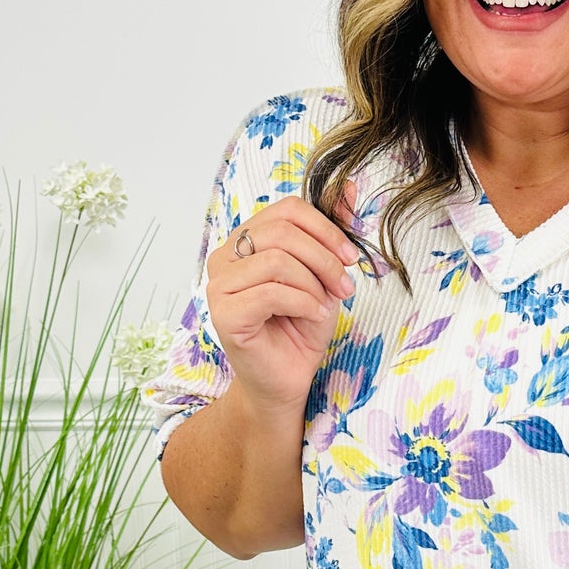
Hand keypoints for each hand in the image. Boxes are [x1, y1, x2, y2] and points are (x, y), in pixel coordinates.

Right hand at [207, 179, 361, 412]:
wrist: (286, 380)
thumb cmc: (300, 328)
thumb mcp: (323, 275)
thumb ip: (331, 234)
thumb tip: (349, 188)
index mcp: (246, 241)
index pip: (286, 210)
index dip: (325, 228)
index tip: (350, 256)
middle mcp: (224, 257)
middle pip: (281, 231)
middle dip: (324, 258)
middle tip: (345, 287)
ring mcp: (218, 285)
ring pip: (277, 261)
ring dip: (314, 285)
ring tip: (326, 306)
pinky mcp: (223, 314)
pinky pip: (271, 292)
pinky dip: (304, 303)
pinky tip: (314, 316)